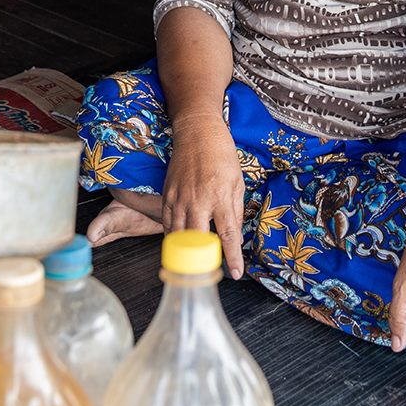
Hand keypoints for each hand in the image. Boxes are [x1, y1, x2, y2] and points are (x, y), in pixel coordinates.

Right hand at [160, 115, 245, 278]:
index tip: (235, 273)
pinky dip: (174, 236)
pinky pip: (168, 223)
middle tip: (207, 272)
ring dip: (185, 252)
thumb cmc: (221, 154)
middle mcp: (199, 200)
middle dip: (202, 261)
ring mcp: (180, 198)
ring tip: (191, 262)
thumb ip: (235, 211)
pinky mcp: (168, 195)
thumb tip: (234, 235)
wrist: (197, 132)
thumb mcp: (237, 182)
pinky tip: (180, 242)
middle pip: (197, 241)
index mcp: (220, 197)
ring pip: (178, 235)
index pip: (227, 236)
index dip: (233, 258)